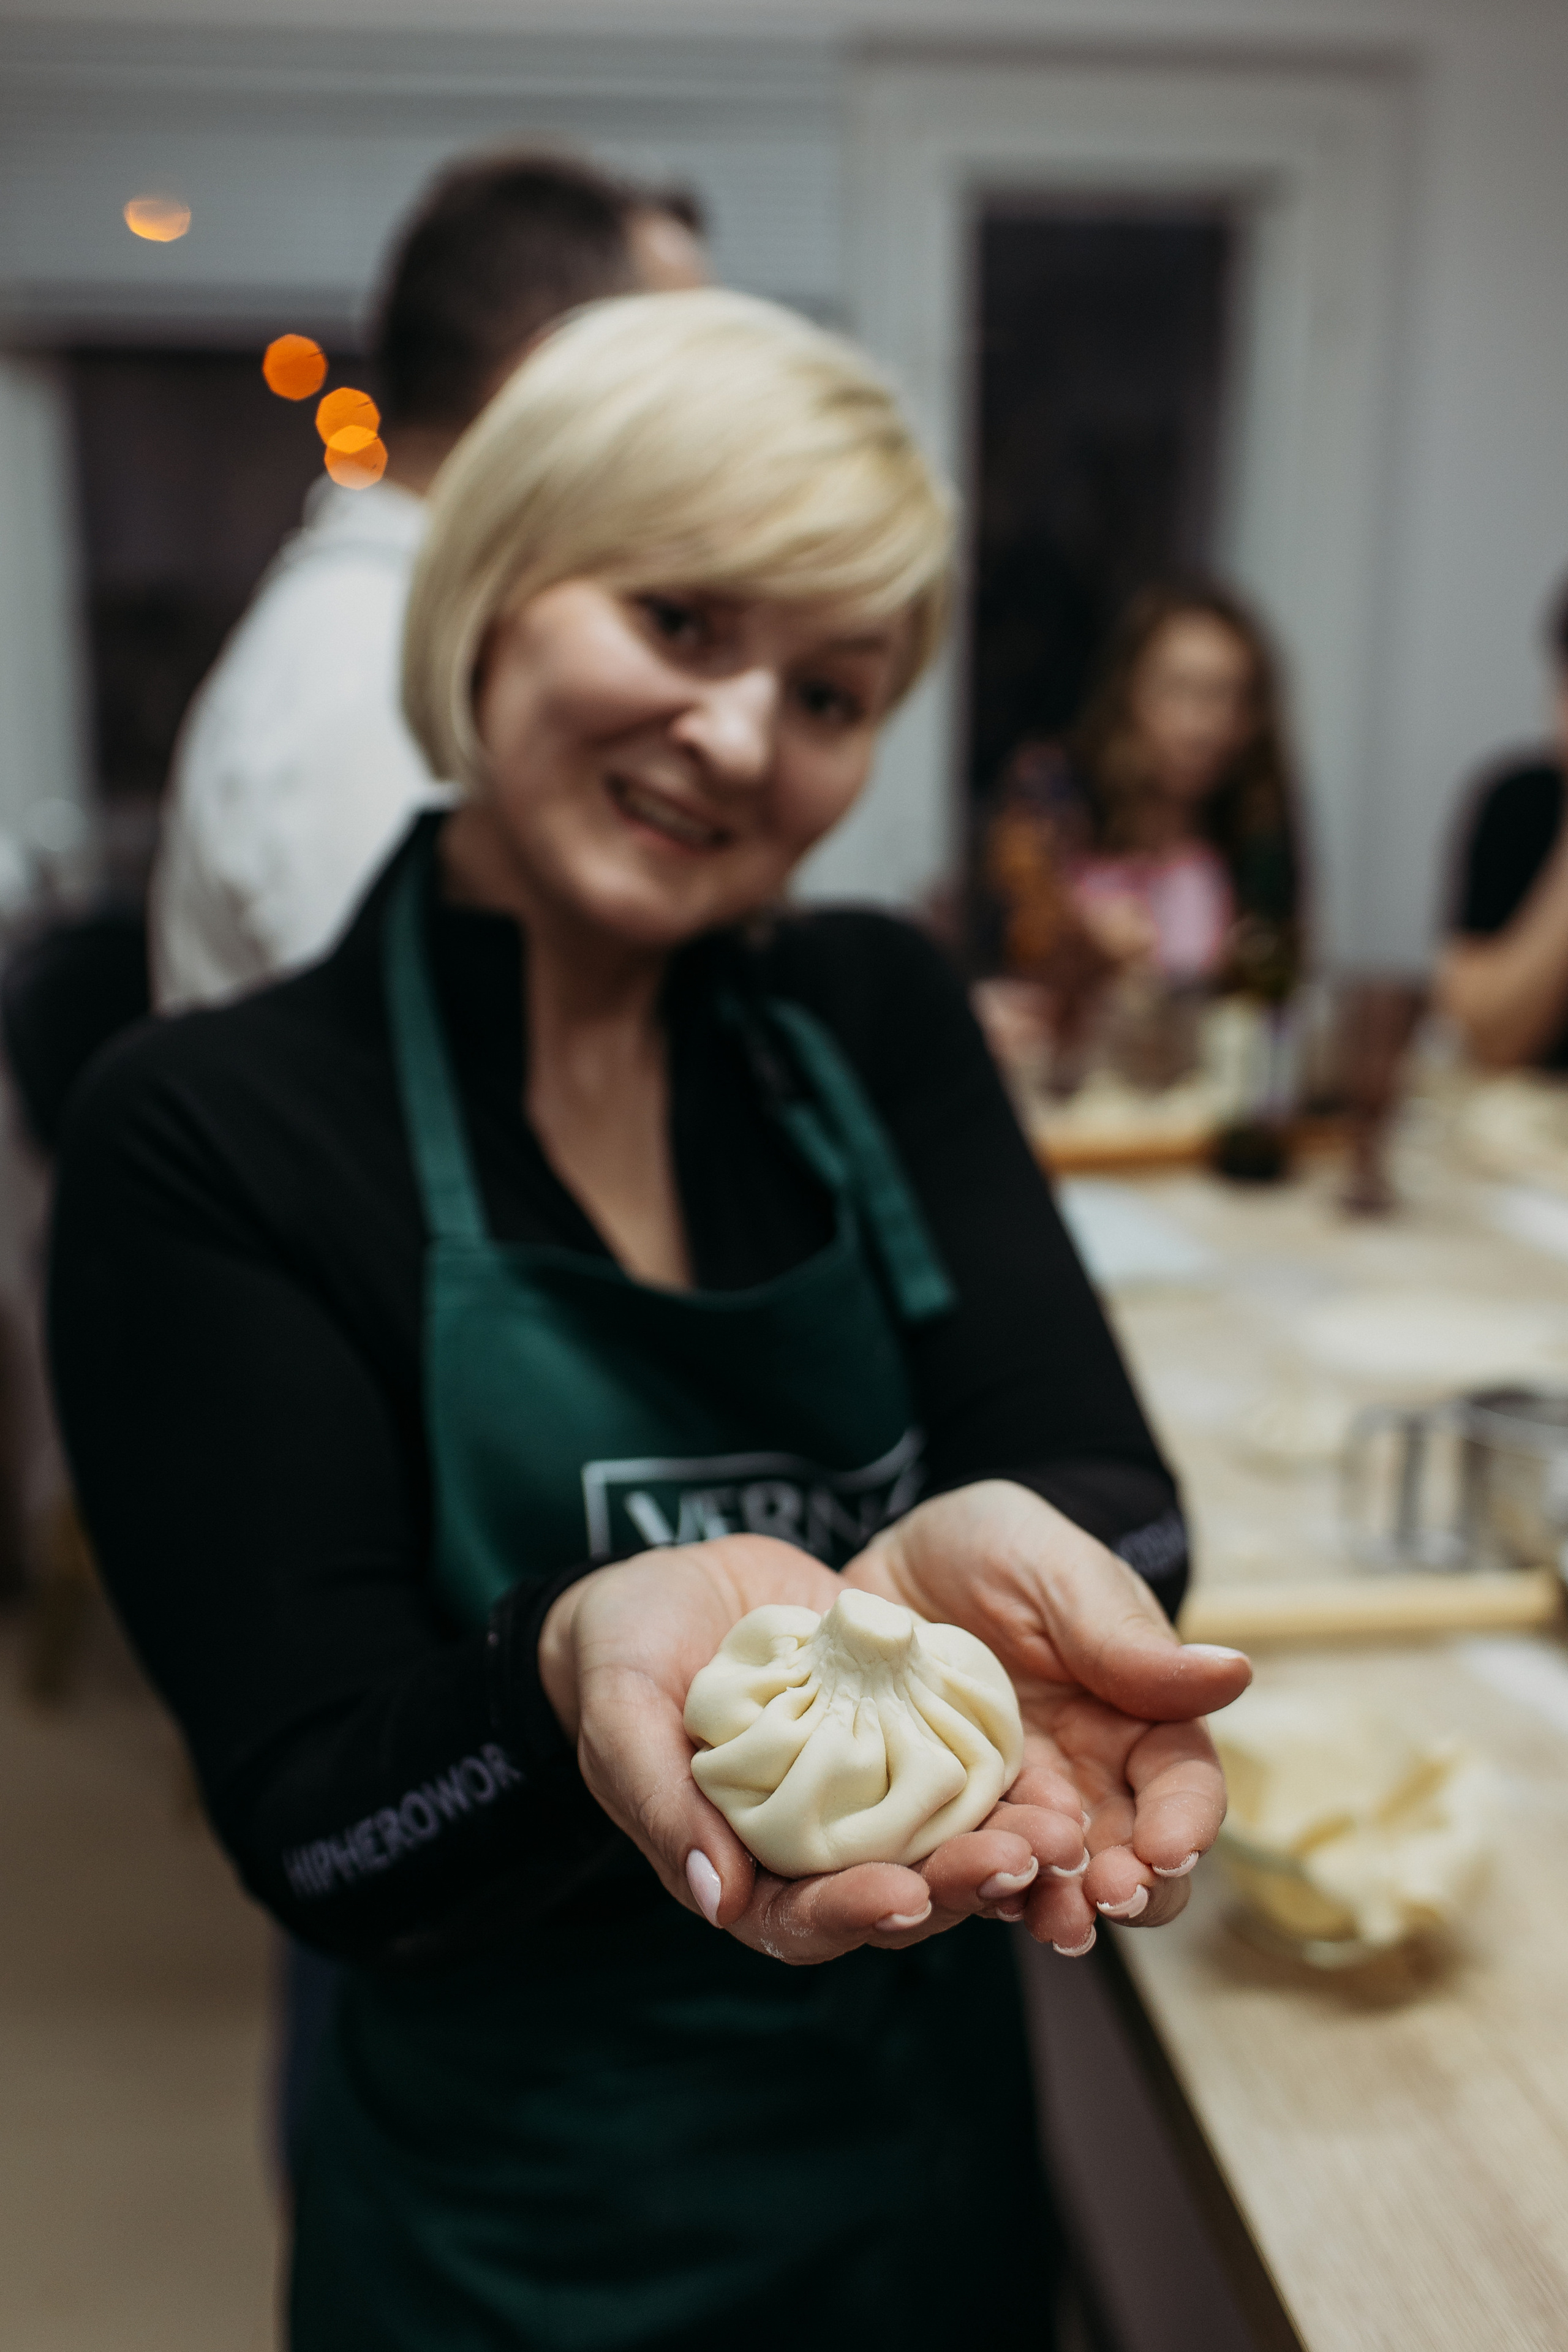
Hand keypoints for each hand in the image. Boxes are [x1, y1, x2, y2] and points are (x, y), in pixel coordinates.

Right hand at [538, 1534, 1082, 1965]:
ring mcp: (863, 1788)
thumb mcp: (621, 1716)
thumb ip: (659, 1800)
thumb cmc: (619, 1658)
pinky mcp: (898, 1728)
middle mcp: (813, 1843)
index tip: (903, 1895)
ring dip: (1001, 1844)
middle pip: (893, 1890)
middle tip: (1015, 1862)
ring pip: (940, 1839)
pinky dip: (1006, 1780)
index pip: (802, 1920)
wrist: (657, 1588)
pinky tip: (1054, 1774)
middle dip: (956, 1884)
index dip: (854, 1913)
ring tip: (1057, 1833)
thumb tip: (715, 1897)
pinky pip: (957, 1766)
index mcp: (741, 1867)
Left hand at [843, 1481, 1250, 1954]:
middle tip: (1104, 1899)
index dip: (1184, 1822)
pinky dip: (954, 1882)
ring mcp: (1008, 1801)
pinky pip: (951, 1859)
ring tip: (1037, 1913)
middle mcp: (1082, 1777)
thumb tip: (1233, 1672)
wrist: (901, 1547)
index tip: (1171, 1850)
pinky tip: (946, 1892)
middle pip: (1124, 1855)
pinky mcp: (937, 1810)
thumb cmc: (1000, 1547)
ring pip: (1040, 1873)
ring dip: (1043, 1899)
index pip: (1180, 1784)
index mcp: (1136, 1719)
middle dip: (1124, 1888)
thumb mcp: (1061, 1574)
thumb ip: (1128, 1639)